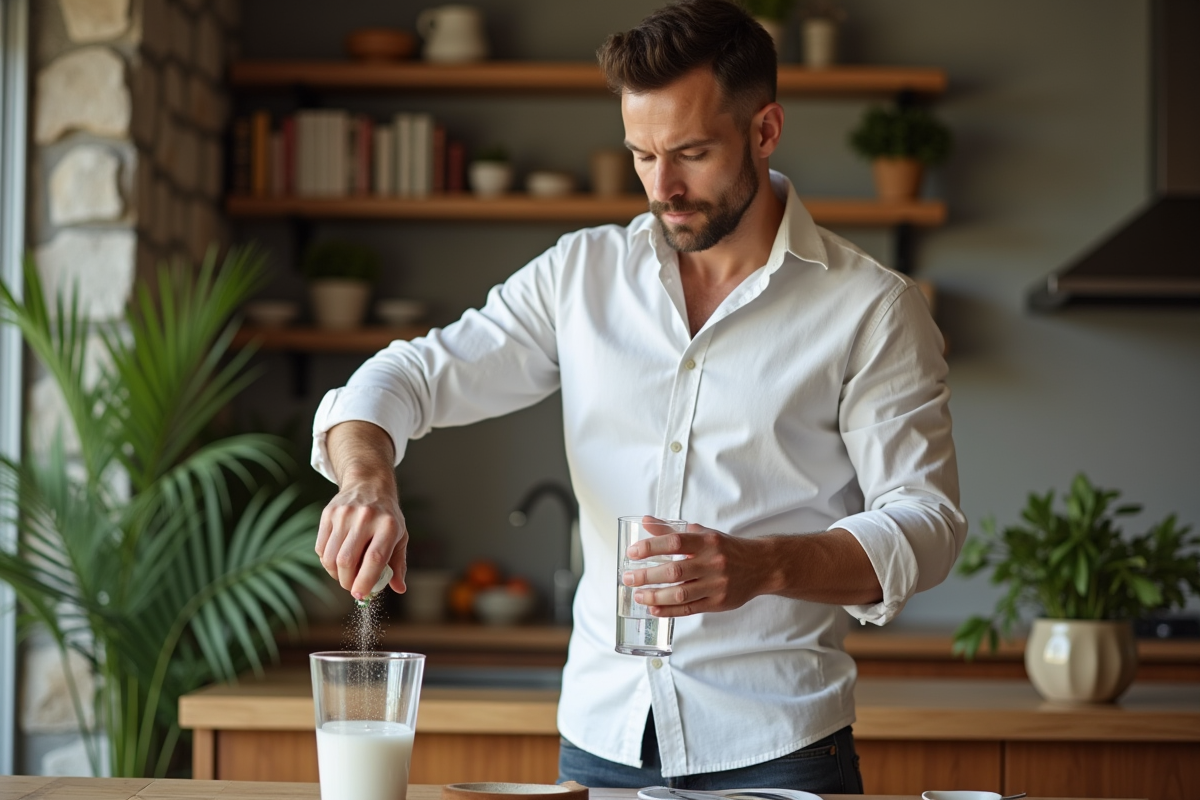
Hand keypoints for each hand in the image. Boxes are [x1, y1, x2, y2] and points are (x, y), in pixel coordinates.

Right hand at [315, 476, 407, 600]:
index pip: (374, 559)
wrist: (369, 484)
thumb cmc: (387, 517)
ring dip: (335, 574)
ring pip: (330, 557)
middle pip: (347, 561)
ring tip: (345, 573)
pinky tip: (336, 559)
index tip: (361, 595)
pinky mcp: (328, 513)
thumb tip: (398, 588)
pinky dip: (326, 561)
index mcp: (388, 525)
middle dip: (347, 581)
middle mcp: (365, 518)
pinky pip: (320, 548)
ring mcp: (344, 514)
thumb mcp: (400, 536)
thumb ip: (398, 564)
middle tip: (352, 587)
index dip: (365, 581)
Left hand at [621, 516, 774, 615]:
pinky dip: (669, 610)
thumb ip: (672, 530)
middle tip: (627, 578)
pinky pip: (690, 609)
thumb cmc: (726, 548)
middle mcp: (712, 562)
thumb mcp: (703, 534)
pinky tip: (654, 609)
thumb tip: (646, 521)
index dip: (651, 547)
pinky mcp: (718, 603)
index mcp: (707, 541)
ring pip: (680, 593)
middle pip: (674, 571)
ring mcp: (716, 584)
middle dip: (647, 576)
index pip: (674, 542)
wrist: (761, 566)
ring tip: (638, 596)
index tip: (632, 552)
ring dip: (655, 596)